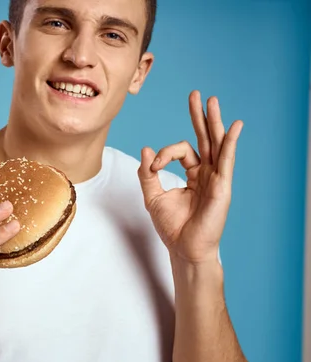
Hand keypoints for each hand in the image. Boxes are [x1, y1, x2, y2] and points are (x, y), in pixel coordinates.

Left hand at [137, 90, 242, 264]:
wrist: (183, 249)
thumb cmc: (172, 226)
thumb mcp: (153, 196)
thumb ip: (147, 173)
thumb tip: (145, 148)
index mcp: (193, 174)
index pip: (181, 150)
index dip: (163, 154)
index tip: (153, 166)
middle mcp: (207, 173)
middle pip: (205, 138)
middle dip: (200, 116)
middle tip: (196, 94)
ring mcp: (216, 179)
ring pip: (216, 144)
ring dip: (214, 122)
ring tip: (211, 100)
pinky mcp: (222, 187)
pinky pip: (226, 161)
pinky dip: (229, 143)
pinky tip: (234, 127)